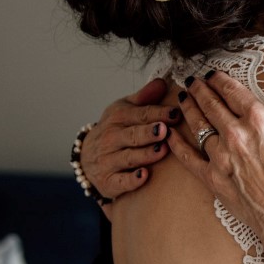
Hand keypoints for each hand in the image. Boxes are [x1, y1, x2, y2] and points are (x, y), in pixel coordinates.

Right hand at [81, 78, 181, 201]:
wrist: (87, 157)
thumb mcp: (125, 110)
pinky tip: (144, 176)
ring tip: (162, 149)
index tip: (175, 113)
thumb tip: (162, 81)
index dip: (158, 114)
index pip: (140, 114)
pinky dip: (132, 180)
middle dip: (148, 133)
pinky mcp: (108, 182)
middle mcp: (111, 138)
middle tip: (164, 130)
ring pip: (129, 157)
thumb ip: (144, 98)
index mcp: (118, 118)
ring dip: (145, 154)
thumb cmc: (116, 130)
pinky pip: (120, 181)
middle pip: (132, 135)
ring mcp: (109, 161)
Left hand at [166, 69, 263, 263]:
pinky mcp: (212, 179)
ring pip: (197, 125)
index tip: (213, 73)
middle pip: (211, 104)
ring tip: (183, 98)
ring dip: (188, 108)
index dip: (220, 79)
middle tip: (192, 81)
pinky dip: (176, 143)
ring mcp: (221, 157)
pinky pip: (187, 157)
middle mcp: (236, 134)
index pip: (232, 90)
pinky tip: (169, 132)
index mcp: (259, 119)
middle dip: (199, 89)